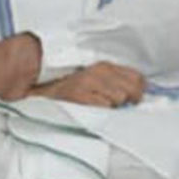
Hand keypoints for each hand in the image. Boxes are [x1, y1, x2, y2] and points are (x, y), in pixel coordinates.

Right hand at [30, 62, 146, 107]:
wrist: (40, 93)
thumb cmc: (68, 91)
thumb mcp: (94, 81)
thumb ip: (116, 85)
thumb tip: (138, 96)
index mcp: (105, 66)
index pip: (138, 78)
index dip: (138, 92)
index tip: (131, 100)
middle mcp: (99, 71)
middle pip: (133, 89)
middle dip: (127, 101)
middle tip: (113, 105)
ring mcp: (89, 82)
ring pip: (119, 99)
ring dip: (111, 107)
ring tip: (96, 105)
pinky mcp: (80, 94)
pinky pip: (104, 106)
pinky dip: (100, 111)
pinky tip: (88, 109)